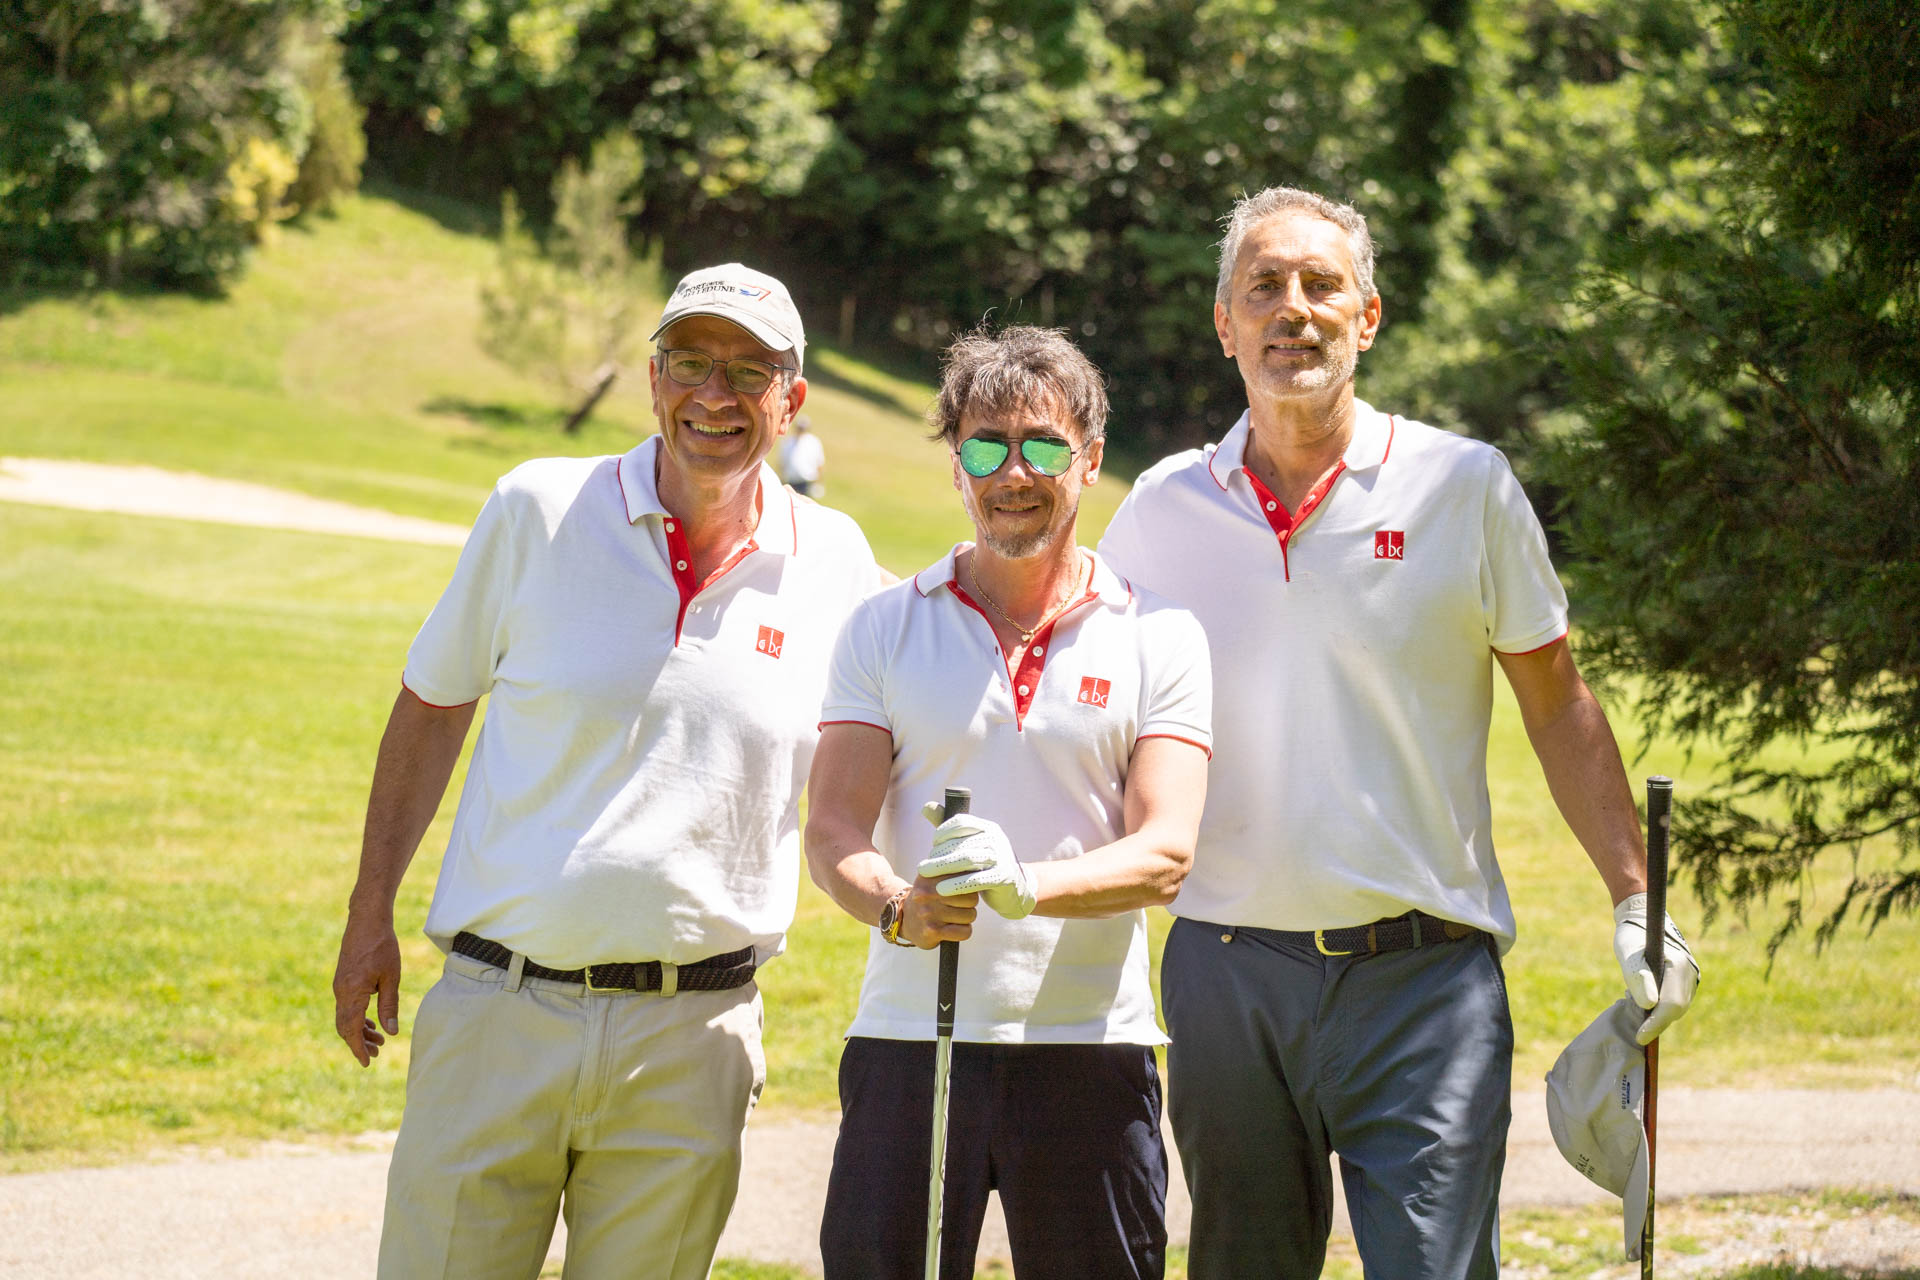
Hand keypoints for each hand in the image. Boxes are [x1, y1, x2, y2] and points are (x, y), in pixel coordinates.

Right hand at [333, 910, 402, 1066]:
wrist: (366, 920)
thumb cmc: (382, 946)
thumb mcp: (391, 977)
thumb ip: (389, 1006)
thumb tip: (391, 1033)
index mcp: (351, 992)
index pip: (350, 1029)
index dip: (358, 1048)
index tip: (366, 1063)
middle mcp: (340, 991)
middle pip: (345, 1026)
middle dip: (359, 1042)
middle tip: (376, 1054)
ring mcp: (340, 986)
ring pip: (345, 1017)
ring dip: (360, 1030)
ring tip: (378, 1040)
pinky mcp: (343, 980)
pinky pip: (346, 1006)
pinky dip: (357, 1017)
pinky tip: (372, 1022)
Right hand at [900, 874, 978, 947]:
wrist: (903, 919)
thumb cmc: (928, 898)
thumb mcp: (933, 877)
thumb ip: (953, 869)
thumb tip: (981, 869)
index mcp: (930, 876)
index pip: (966, 877)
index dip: (970, 886)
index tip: (964, 889)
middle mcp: (928, 893)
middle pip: (972, 898)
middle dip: (970, 904)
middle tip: (959, 906)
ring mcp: (929, 912)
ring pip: (970, 915)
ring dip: (966, 918)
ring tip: (954, 917)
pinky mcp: (932, 931)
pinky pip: (965, 932)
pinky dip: (963, 932)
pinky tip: (953, 929)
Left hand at [918, 803, 1036, 920]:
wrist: (1016, 890)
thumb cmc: (986, 865)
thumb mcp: (971, 845)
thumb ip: (949, 828)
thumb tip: (925, 806)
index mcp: (988, 828)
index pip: (962, 821)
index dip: (943, 831)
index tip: (933, 845)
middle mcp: (996, 839)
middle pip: (961, 843)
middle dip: (938, 854)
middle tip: (922, 867)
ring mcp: (1001, 857)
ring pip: (967, 859)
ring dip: (942, 866)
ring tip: (925, 874)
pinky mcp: (1003, 877)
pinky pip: (976, 880)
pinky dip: (956, 884)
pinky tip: (941, 890)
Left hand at [1612, 892, 1700, 1044]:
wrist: (1642, 919)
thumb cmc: (1632, 936)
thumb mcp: (1629, 955)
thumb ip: (1639, 978)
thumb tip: (1649, 1006)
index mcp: (1679, 965)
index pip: (1671, 1004)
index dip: (1656, 1023)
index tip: (1640, 1038)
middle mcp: (1690, 972)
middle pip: (1676, 1009)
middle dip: (1657, 1023)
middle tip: (1636, 1033)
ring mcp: (1691, 976)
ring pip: (1677, 1007)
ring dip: (1658, 1016)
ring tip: (1637, 1012)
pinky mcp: (1686, 980)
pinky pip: (1676, 1001)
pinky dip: (1661, 1008)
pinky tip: (1645, 1005)